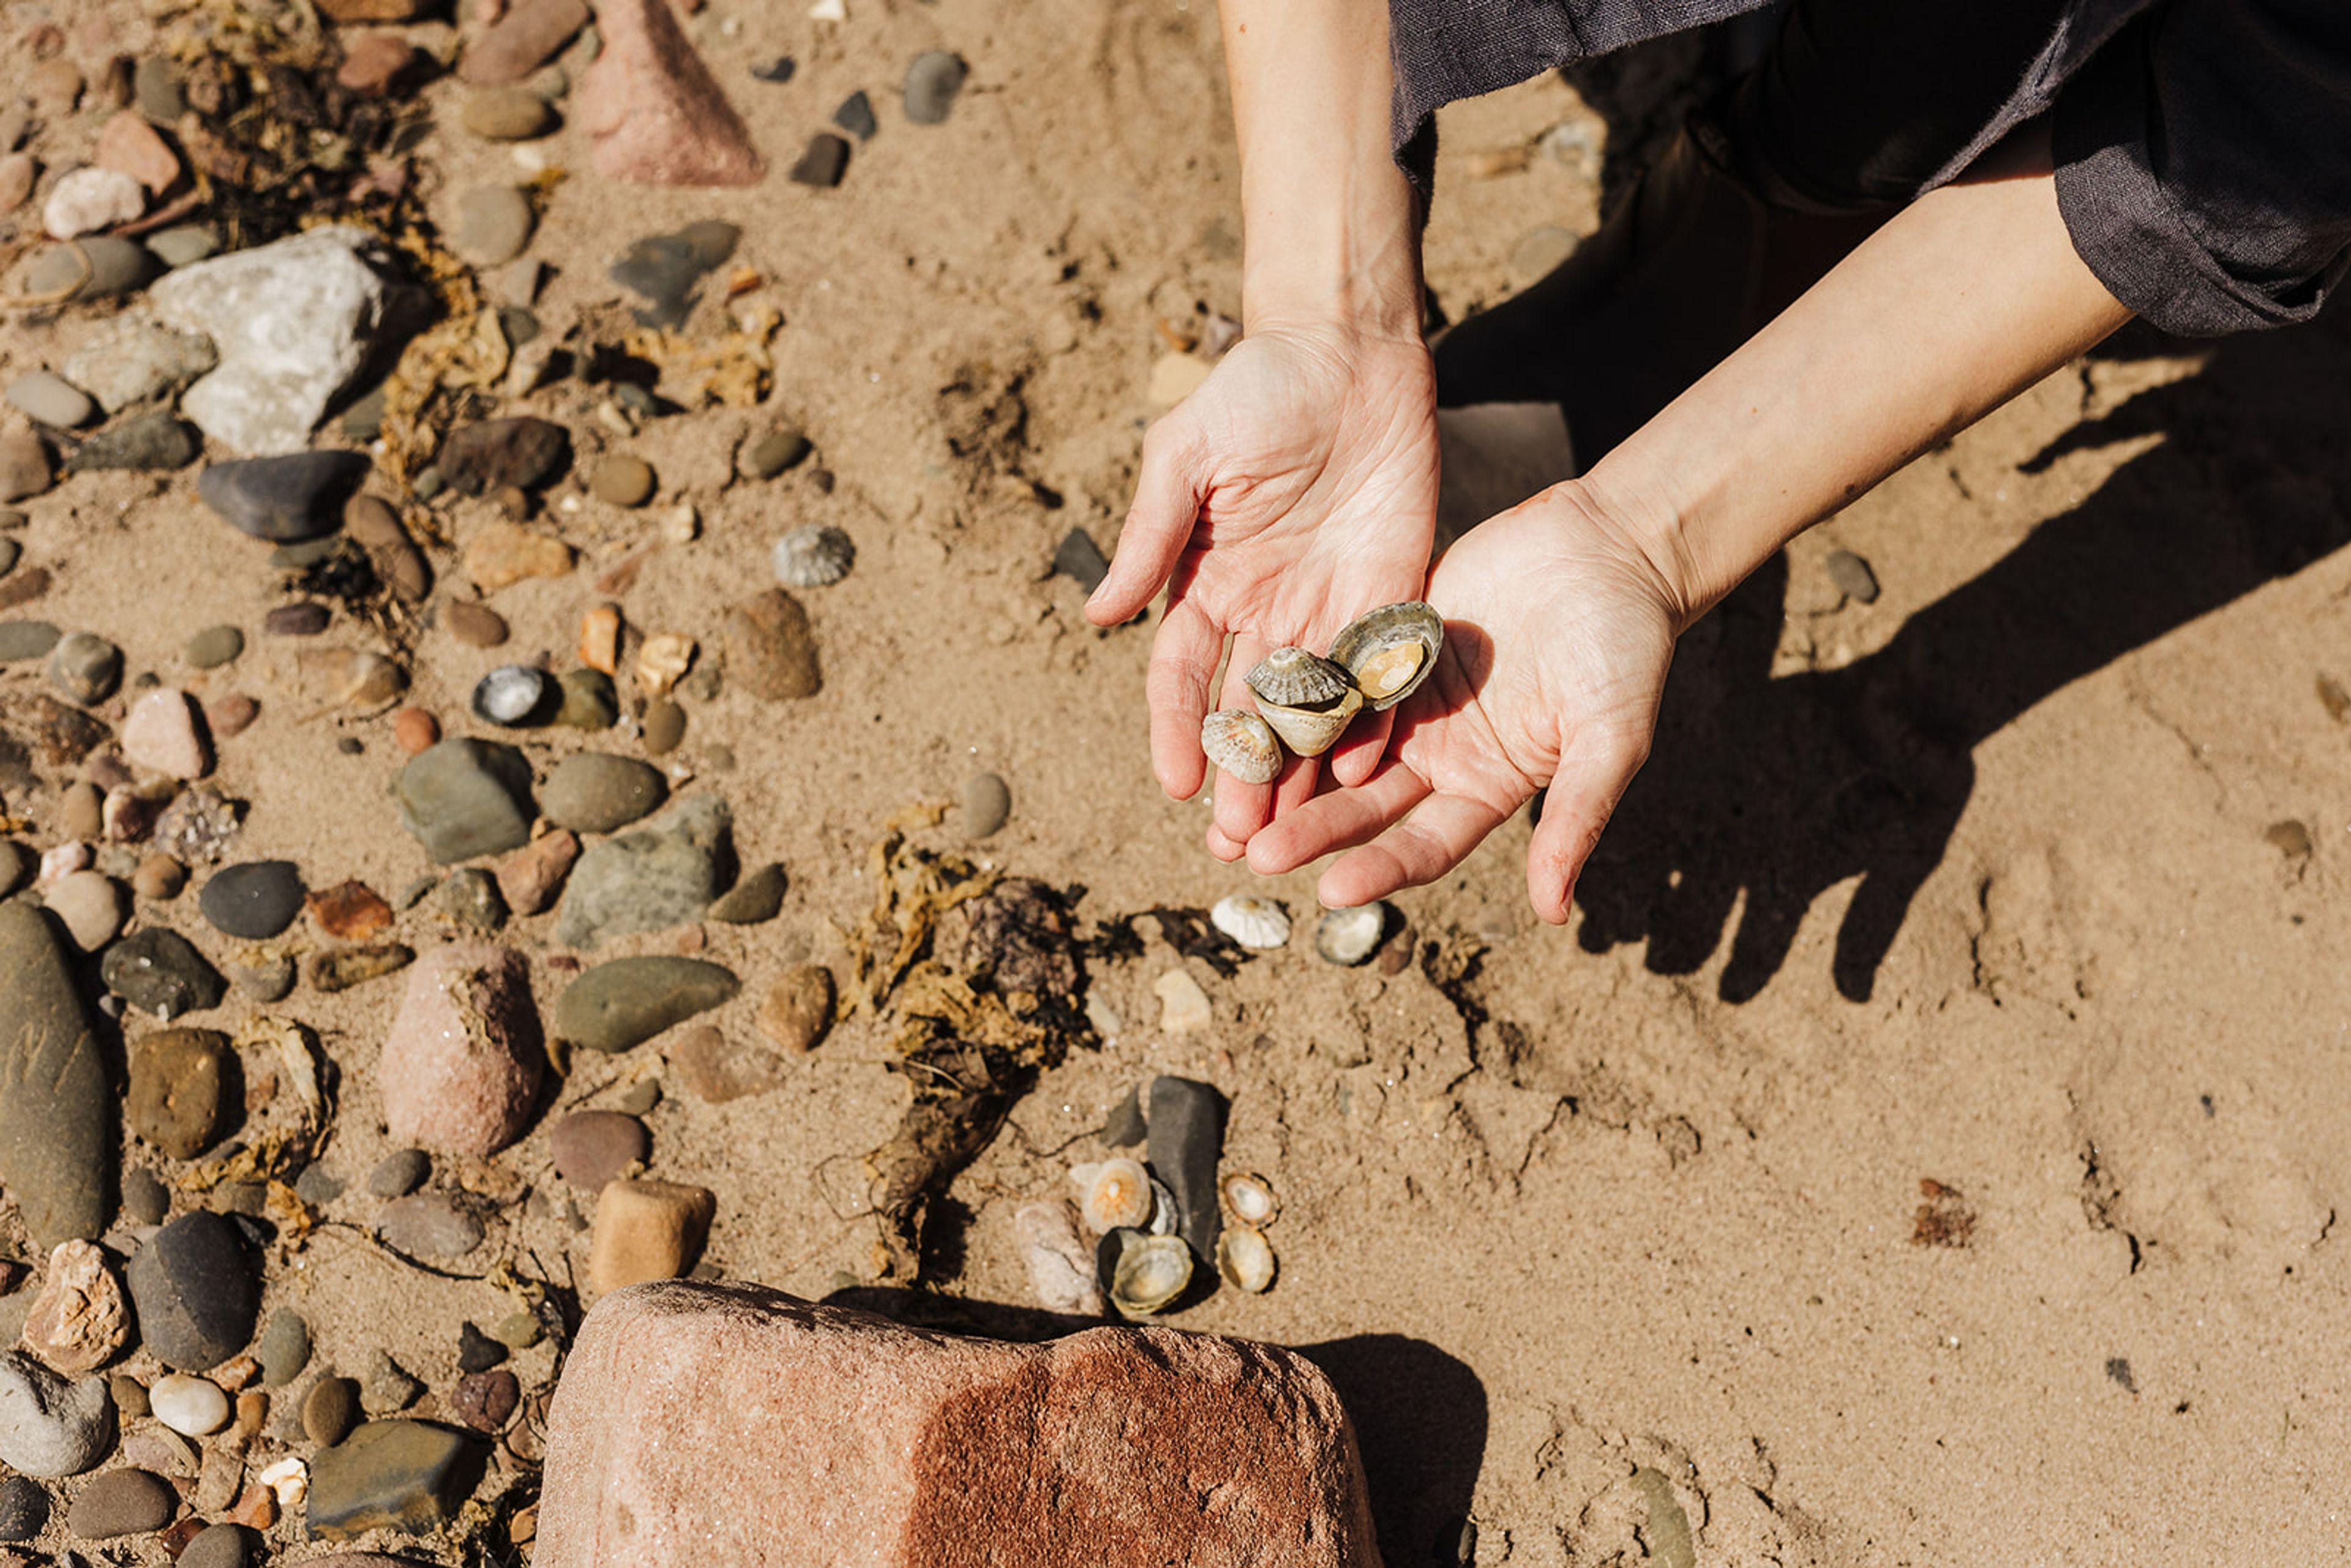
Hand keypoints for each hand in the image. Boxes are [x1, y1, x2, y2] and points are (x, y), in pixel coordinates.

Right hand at [1084, 324, 1439, 858]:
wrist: (1348, 350)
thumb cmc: (1255, 391)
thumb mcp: (1186, 456)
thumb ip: (1151, 536)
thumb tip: (1098, 616)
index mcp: (1208, 584)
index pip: (1184, 676)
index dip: (1177, 731)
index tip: (1174, 784)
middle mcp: (1266, 609)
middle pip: (1249, 711)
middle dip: (1242, 777)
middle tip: (1235, 845)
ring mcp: (1330, 607)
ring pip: (1313, 709)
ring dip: (1303, 773)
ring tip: (1297, 837)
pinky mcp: (1391, 595)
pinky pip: (1381, 673)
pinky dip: (1376, 722)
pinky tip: (1370, 771)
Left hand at [1243, 482, 1684, 921]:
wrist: (1613, 549)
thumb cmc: (1627, 648)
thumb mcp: (1611, 737)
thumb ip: (1577, 818)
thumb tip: (1553, 914)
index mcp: (1487, 786)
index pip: (1423, 843)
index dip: (1379, 868)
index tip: (1330, 890)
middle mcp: (1439, 752)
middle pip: (1364, 803)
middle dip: (1311, 829)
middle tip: (1250, 853)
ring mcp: (1409, 697)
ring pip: (1335, 744)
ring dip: (1288, 772)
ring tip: (1230, 798)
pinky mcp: (1387, 640)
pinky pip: (1334, 674)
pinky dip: (1296, 696)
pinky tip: (1247, 710)